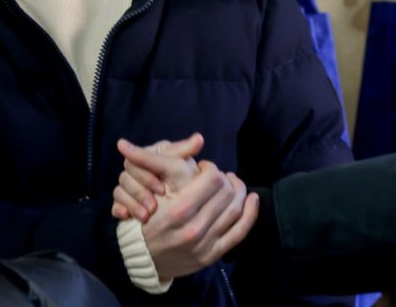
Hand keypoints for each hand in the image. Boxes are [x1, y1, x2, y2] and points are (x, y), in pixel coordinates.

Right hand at [112, 134, 203, 221]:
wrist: (182, 218)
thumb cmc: (187, 189)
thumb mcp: (186, 171)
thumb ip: (185, 154)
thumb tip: (199, 138)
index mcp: (156, 154)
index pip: (138, 157)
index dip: (146, 174)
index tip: (160, 189)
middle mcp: (142, 167)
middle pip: (126, 174)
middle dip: (141, 191)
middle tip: (154, 205)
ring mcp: (133, 185)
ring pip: (120, 189)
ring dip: (133, 203)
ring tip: (147, 215)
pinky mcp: (126, 201)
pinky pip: (115, 203)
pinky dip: (121, 209)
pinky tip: (127, 216)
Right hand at [141, 160, 259, 280]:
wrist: (142, 257)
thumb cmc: (146, 218)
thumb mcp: (151, 189)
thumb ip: (170, 163)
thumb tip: (197, 138)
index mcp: (179, 210)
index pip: (212, 179)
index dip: (211, 168)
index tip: (204, 168)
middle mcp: (194, 228)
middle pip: (226, 192)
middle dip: (224, 178)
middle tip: (216, 177)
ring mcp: (204, 244)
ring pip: (235, 209)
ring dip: (238, 190)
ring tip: (231, 184)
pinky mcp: (212, 255)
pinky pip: (240, 232)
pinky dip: (251, 213)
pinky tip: (252, 198)